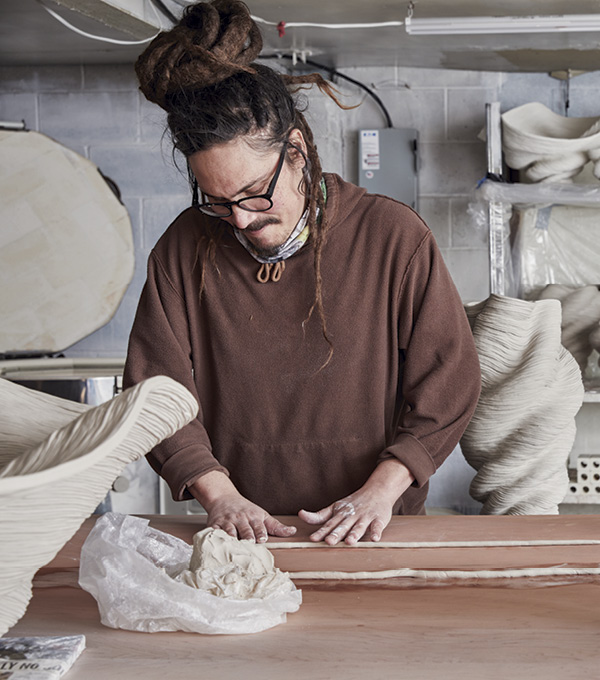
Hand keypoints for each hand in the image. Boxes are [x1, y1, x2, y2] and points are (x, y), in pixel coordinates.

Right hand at [189, 471, 295, 542]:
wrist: (223, 498)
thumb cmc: (246, 510)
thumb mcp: (262, 515)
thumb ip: (276, 526)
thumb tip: (293, 532)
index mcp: (253, 517)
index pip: (258, 526)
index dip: (260, 533)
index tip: (262, 539)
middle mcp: (240, 518)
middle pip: (244, 530)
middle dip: (247, 537)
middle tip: (249, 544)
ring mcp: (227, 521)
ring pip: (230, 532)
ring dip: (232, 539)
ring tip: (234, 547)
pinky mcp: (214, 525)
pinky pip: (214, 532)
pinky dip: (215, 538)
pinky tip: (216, 544)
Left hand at [298, 459, 414, 545]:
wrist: (377, 490)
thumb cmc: (353, 503)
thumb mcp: (335, 508)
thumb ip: (318, 515)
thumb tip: (300, 515)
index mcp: (340, 514)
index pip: (329, 524)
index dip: (321, 532)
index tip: (313, 539)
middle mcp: (351, 516)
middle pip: (343, 526)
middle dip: (336, 534)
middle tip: (329, 542)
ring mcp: (365, 517)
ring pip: (359, 527)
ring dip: (355, 534)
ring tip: (350, 542)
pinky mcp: (379, 519)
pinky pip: (377, 526)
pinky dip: (376, 532)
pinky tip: (374, 538)